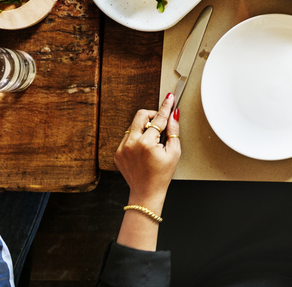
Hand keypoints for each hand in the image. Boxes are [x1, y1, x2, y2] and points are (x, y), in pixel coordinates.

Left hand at [115, 93, 180, 212]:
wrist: (146, 192)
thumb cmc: (161, 175)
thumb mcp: (174, 153)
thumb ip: (173, 131)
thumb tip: (174, 115)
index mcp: (146, 143)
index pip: (158, 118)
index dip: (166, 107)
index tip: (169, 98)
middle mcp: (131, 143)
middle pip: (141, 114)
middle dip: (152, 115)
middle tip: (160, 123)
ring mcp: (122, 148)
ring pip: (134, 125)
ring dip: (144, 128)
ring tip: (152, 142)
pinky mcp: (117, 152)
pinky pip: (128, 136)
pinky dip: (137, 137)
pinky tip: (143, 149)